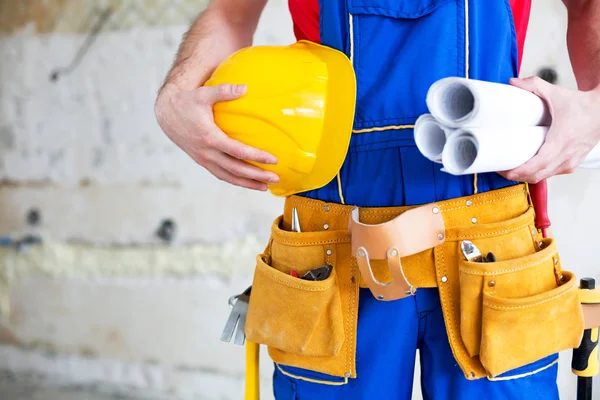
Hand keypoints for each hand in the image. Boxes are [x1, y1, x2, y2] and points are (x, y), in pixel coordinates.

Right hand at [155, 83, 278, 190]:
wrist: (167, 114)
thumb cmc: (187, 102)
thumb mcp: (204, 93)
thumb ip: (224, 91)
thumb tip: (244, 88)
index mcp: (209, 137)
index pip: (238, 151)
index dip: (256, 157)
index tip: (273, 160)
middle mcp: (207, 152)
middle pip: (236, 169)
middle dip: (256, 175)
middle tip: (275, 178)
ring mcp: (204, 159)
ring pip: (228, 176)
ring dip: (247, 183)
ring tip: (264, 186)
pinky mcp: (202, 161)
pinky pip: (221, 175)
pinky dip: (235, 180)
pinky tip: (248, 182)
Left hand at [498, 76, 599, 183]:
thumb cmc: (582, 104)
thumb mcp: (557, 92)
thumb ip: (534, 85)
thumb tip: (513, 82)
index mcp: (562, 140)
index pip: (539, 164)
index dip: (520, 170)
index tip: (505, 171)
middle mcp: (567, 155)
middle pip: (537, 175)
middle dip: (516, 175)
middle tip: (500, 169)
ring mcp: (570, 162)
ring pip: (543, 177)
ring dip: (525, 176)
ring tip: (509, 169)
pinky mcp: (571, 164)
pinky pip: (550, 174)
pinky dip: (537, 174)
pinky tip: (525, 169)